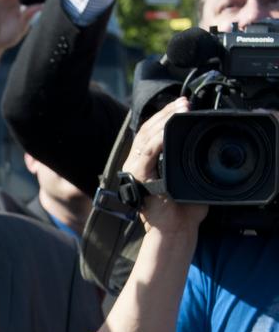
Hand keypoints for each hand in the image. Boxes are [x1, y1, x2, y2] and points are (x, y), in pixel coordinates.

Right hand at [122, 97, 206, 234]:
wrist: (175, 229)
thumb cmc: (182, 207)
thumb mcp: (183, 176)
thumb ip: (182, 159)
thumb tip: (195, 141)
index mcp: (144, 163)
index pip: (149, 132)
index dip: (163, 116)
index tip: (182, 104)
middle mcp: (136, 164)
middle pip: (146, 130)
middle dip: (165, 113)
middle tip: (184, 102)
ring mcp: (135, 170)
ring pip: (145, 138)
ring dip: (163, 121)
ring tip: (179, 110)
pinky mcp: (138, 177)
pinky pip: (147, 153)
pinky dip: (158, 140)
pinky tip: (168, 129)